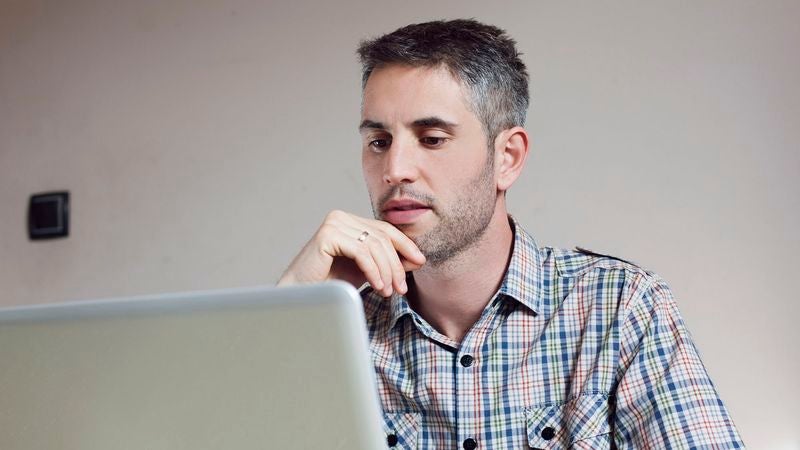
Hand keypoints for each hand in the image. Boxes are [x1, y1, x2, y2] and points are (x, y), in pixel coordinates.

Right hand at [277, 210, 425, 296]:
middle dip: (397, 264)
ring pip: (374, 245)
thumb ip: (387, 261)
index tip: (420, 262)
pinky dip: (374, 271)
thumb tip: (417, 259)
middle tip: (402, 288)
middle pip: (382, 237)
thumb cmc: (331, 283)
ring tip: (389, 291)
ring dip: (387, 271)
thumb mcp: (367, 270)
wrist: (303, 295)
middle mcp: (341, 217)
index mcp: (350, 221)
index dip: (405, 245)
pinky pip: (361, 252)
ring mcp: (333, 223)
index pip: (385, 229)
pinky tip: (378, 286)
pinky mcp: (327, 235)